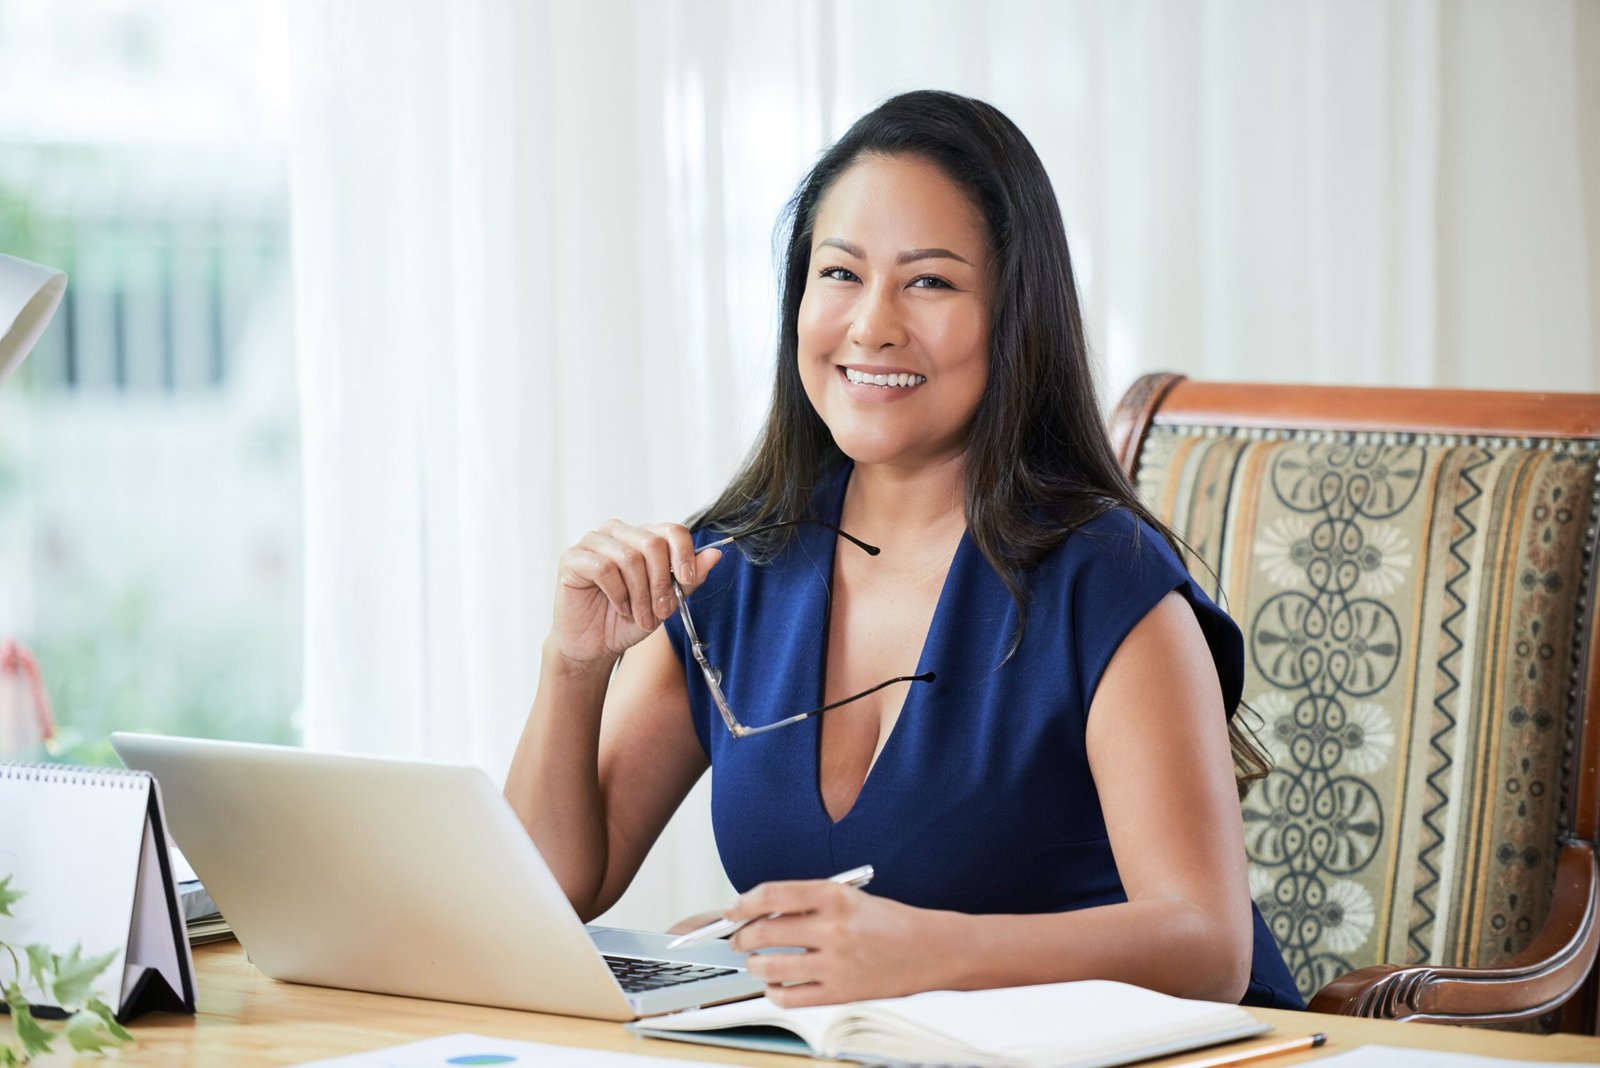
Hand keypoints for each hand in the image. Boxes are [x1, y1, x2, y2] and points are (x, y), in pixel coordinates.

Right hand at [550, 520, 721, 670]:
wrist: (595, 645)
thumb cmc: (628, 620)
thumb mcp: (667, 603)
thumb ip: (690, 579)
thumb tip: (716, 554)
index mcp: (643, 537)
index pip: (672, 530)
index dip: (685, 555)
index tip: (688, 581)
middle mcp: (618, 532)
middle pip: (653, 544)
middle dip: (661, 583)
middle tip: (661, 612)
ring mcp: (593, 541)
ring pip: (629, 557)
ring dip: (640, 594)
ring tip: (639, 616)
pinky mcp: (573, 557)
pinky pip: (603, 568)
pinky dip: (617, 593)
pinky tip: (619, 607)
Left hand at [726, 878, 937, 1006]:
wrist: (929, 950)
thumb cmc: (888, 921)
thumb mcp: (848, 896)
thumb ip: (807, 903)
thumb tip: (760, 912)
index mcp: (834, 896)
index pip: (771, 895)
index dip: (743, 903)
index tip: (733, 910)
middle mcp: (833, 928)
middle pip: (764, 932)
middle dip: (741, 937)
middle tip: (738, 939)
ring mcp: (835, 963)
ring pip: (769, 967)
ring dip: (753, 965)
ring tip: (755, 963)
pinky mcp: (839, 993)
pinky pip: (789, 997)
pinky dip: (773, 992)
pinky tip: (775, 985)